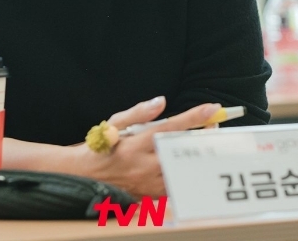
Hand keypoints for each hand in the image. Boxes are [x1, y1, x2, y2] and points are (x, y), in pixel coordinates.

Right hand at [70, 96, 220, 197]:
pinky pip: (175, 186)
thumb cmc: (101, 146)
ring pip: (182, 171)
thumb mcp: (115, 122)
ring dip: (196, 156)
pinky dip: (186, 174)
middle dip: (201, 138)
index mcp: (134, 144)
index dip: (193, 118)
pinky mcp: (149, 195)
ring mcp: (147, 183)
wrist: (84, 175)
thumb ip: (139, 112)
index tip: (212, 109)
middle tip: (213, 127)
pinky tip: (190, 164)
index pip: (169, 128)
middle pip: (181, 151)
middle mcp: (142, 165)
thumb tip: (161, 101)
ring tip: (206, 145)